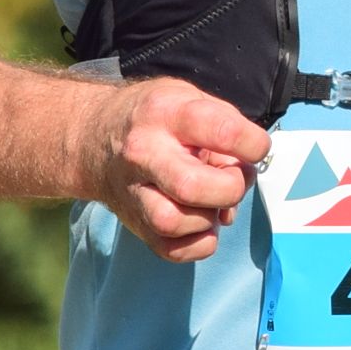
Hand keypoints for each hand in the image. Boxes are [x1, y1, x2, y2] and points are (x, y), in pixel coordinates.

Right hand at [86, 78, 269, 261]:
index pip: (222, 131)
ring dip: (208, 217)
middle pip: (193, 186)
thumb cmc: (154, 119)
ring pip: (175, 223)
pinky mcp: (136, 224)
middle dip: (230, 187)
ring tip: (211, 200)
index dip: (253, 144)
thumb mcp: (190, 99)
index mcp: (166, 114)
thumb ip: (226, 127)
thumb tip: (244, 172)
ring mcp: (135, 192)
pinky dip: (199, 243)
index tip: (256, 147)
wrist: (95, 138)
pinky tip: (201, 220)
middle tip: (232, 178)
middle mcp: (145, 153)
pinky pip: (173, 250)